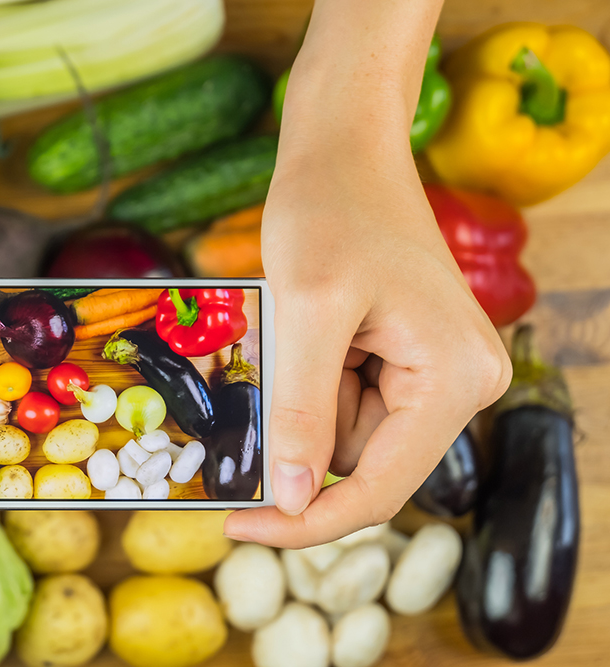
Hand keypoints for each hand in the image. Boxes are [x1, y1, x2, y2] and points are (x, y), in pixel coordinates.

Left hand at [224, 9, 510, 545]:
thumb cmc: (330, 209)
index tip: (235, 525)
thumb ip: (301, 410)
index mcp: (455, 380)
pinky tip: (304, 326)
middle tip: (264, 365)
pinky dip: (306, 379)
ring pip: (344, 433)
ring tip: (292, 325)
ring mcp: (435, 372)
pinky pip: (343, 399)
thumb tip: (290, 500)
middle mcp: (461, 384)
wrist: (343, 150)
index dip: (305, 521)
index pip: (380, 490)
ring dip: (299, 398)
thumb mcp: (306, 309)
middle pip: (360, 462)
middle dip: (297, 430)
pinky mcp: (407, 358)